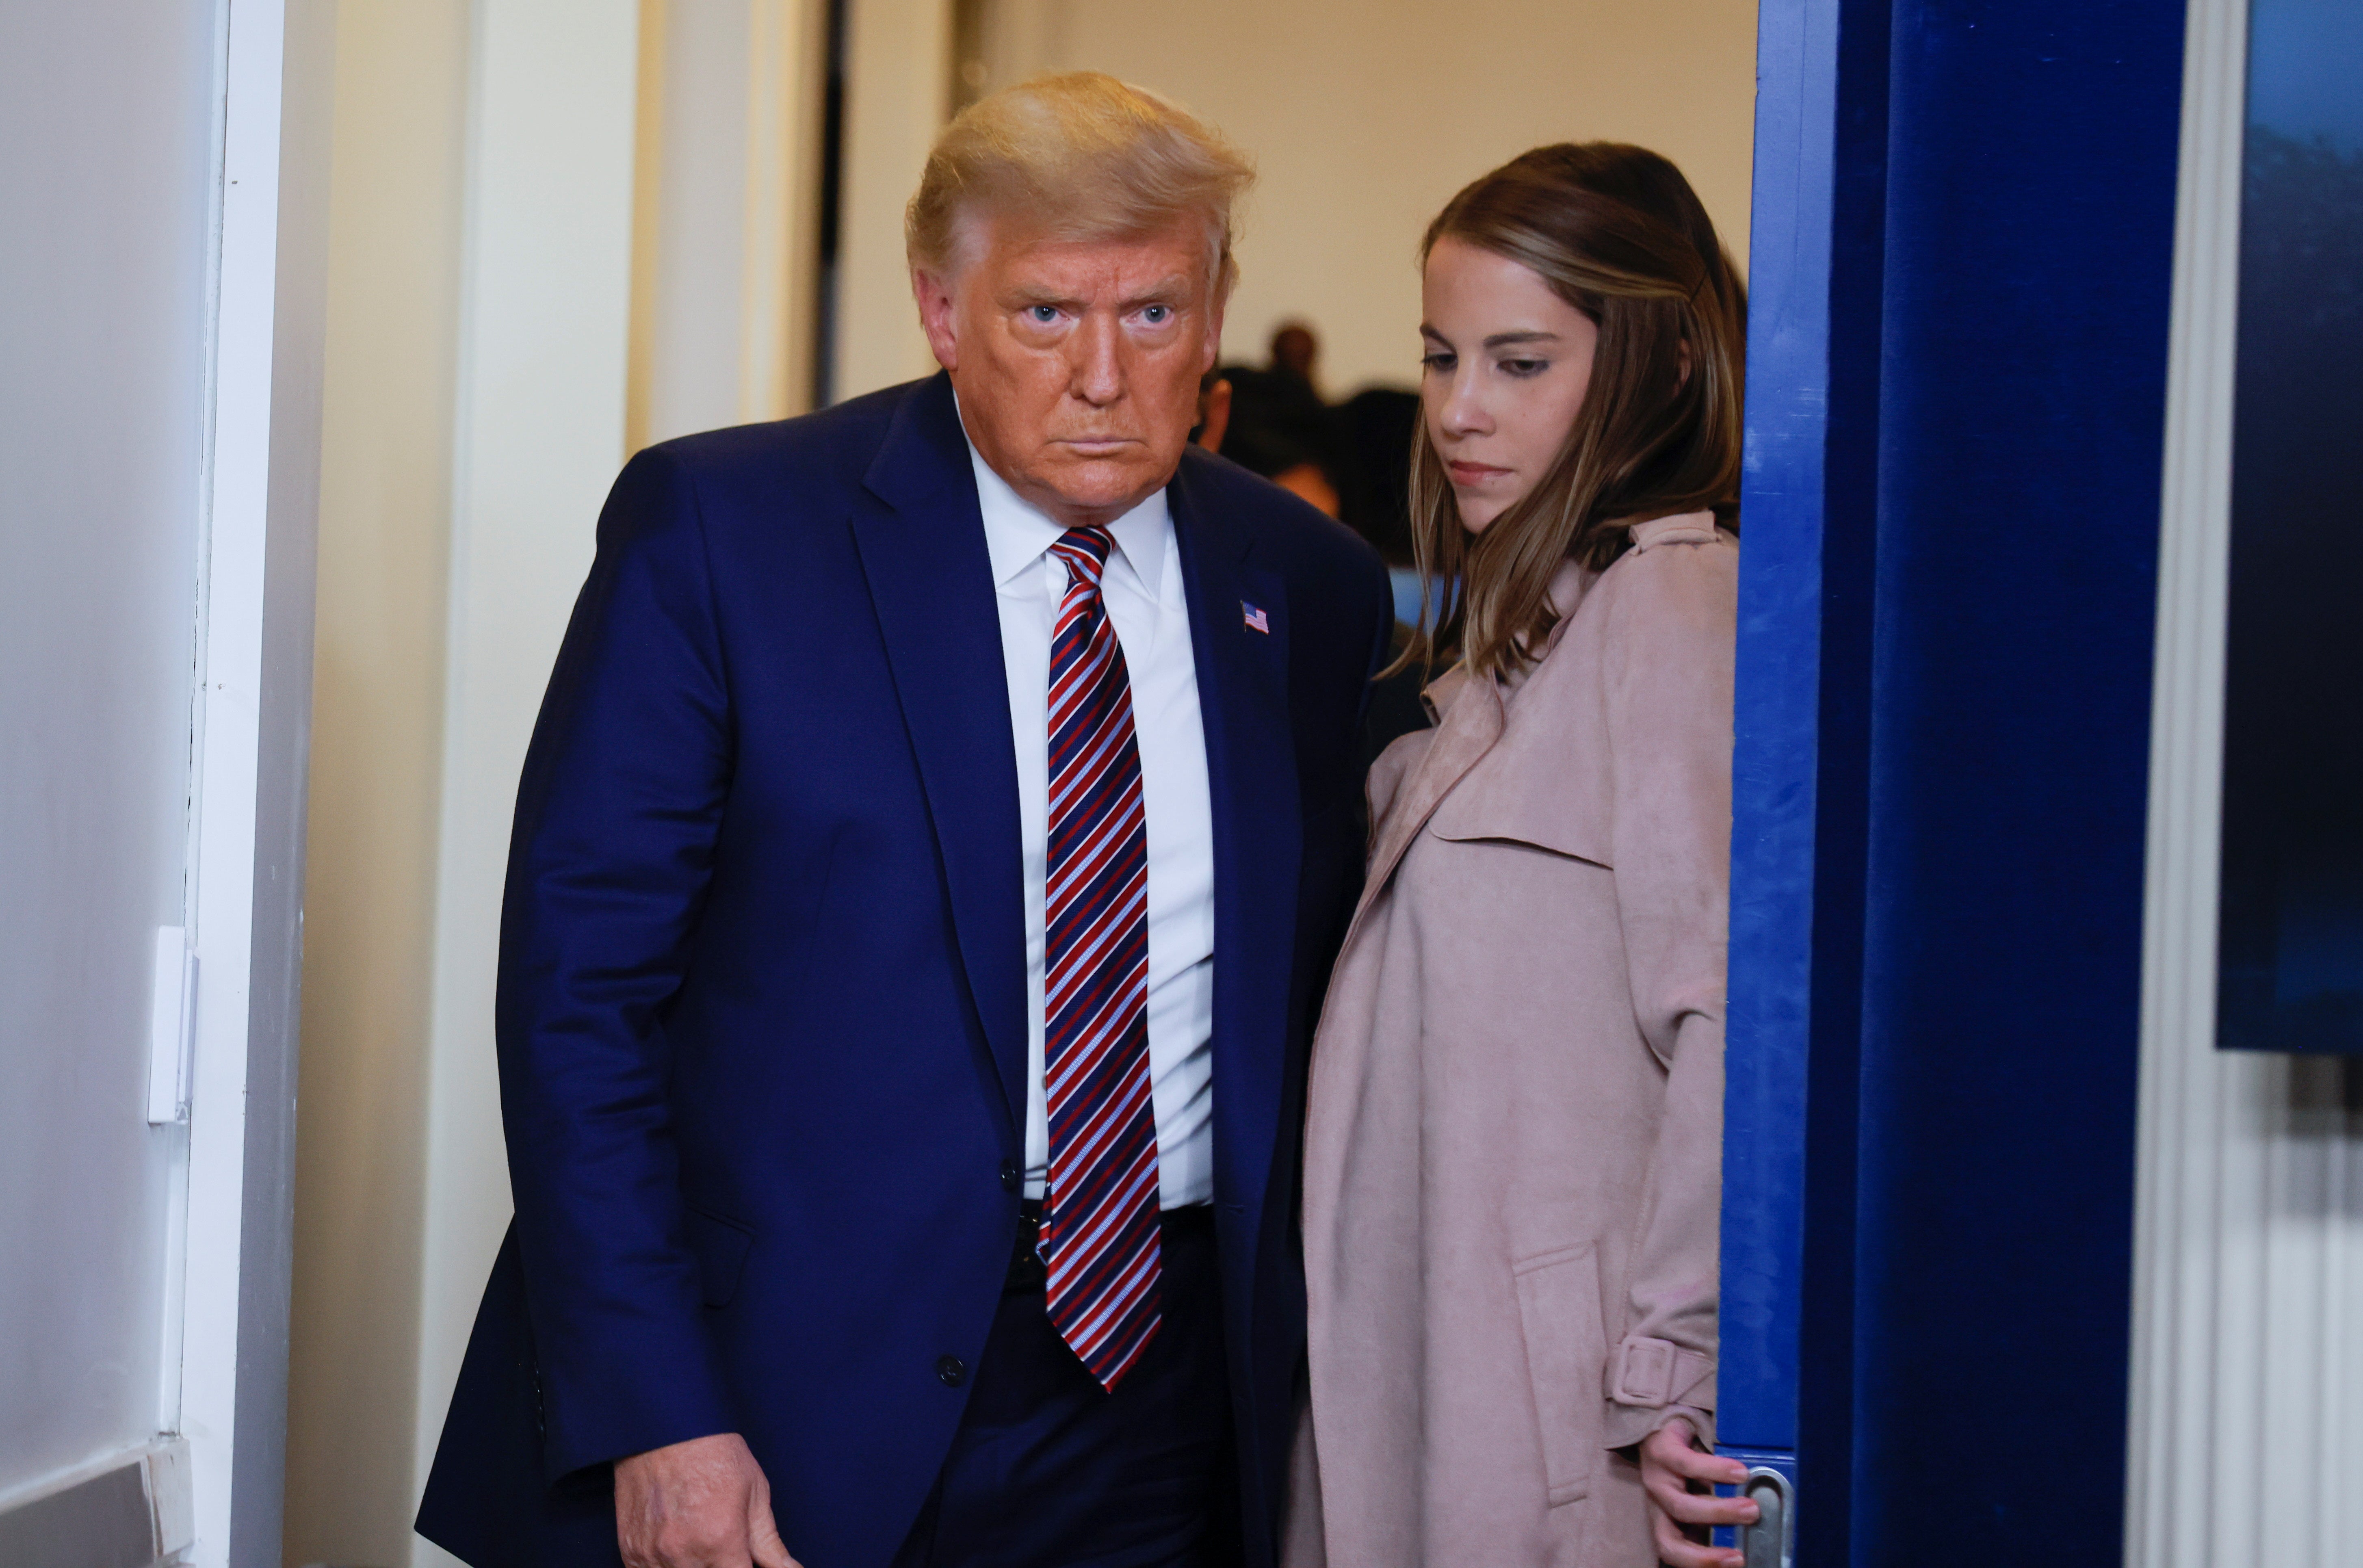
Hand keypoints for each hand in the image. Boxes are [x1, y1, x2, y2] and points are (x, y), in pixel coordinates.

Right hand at [614, 1432, 798, 1567]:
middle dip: (719, 1567)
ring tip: (699, 1541)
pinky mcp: (630, 1551)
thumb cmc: (715, 1454)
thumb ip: (770, 1544)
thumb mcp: (754, 1494)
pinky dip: (663, 1567)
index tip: (743, 1560)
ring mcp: (652, 1555)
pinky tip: (675, 1549)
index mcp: (721, 1542)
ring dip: (692, 1567)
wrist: (667, 1427)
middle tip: (721, 1548)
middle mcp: (684, 1554)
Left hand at [1638, 1418, 1755, 1567]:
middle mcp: (1657, 1505)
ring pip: (1681, 1506)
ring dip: (1720, 1511)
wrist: (1664, 1425)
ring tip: (1751, 1508)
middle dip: (1705, 1554)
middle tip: (1739, 1556)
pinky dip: (1716, 1470)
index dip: (1700, 1563)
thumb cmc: (1687, 1468)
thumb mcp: (1700, 1496)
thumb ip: (1717, 1517)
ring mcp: (1656, 1479)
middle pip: (1670, 1542)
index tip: (1737, 1562)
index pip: (1673, 1551)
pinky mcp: (1662, 1452)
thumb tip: (1755, 1532)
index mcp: (1666, 1521)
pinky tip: (1740, 1473)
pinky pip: (1687, 1465)